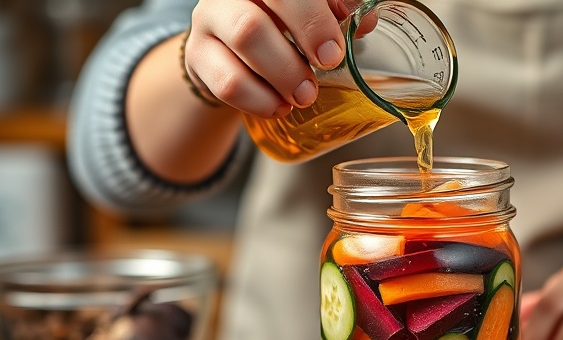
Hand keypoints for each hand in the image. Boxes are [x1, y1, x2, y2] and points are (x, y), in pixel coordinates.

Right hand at [184, 0, 349, 116]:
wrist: (230, 52)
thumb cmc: (279, 25)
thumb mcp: (308, 14)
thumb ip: (335, 12)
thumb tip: (365, 22)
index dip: (314, 16)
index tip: (334, 49)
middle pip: (264, 4)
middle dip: (303, 35)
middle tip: (325, 65)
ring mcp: (209, 19)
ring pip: (245, 37)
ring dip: (283, 73)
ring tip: (305, 95)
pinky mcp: (197, 56)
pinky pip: (228, 82)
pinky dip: (260, 101)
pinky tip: (278, 107)